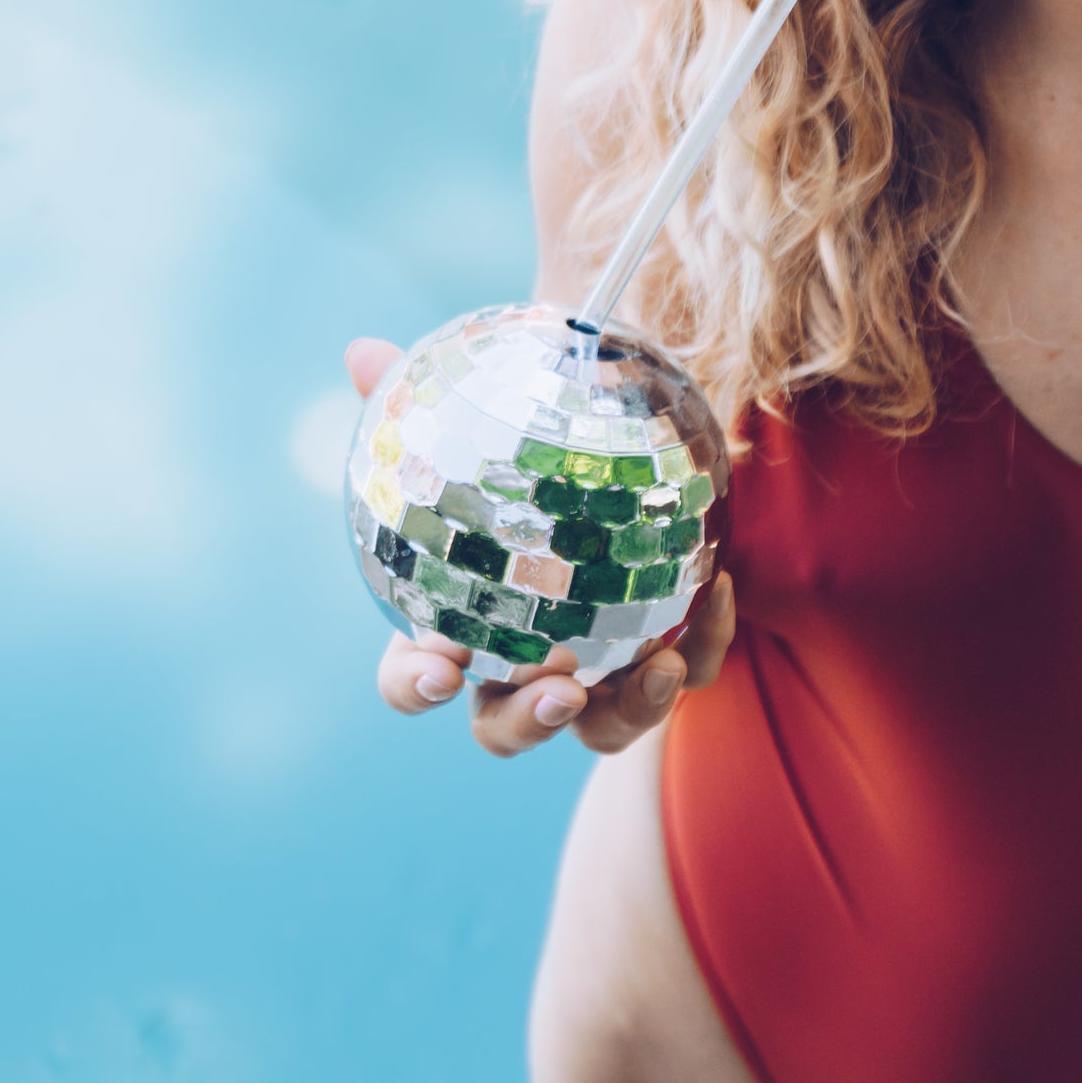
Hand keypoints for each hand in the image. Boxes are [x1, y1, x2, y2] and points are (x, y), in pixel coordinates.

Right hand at [345, 335, 739, 760]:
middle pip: (507, 728)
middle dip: (529, 721)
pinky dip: (707, 641)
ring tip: (657, 665)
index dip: (417, 686)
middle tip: (561, 686)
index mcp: (458, 626)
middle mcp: (522, 666)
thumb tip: (362, 354)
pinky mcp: (670, 655)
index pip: (415, 679)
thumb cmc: (522, 440)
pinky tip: (719, 588)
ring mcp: (599, 673)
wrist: (613, 439)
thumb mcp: (474, 412)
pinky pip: (694, 669)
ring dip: (630, 710)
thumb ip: (413, 393)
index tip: (439, 668)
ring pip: (605, 728)